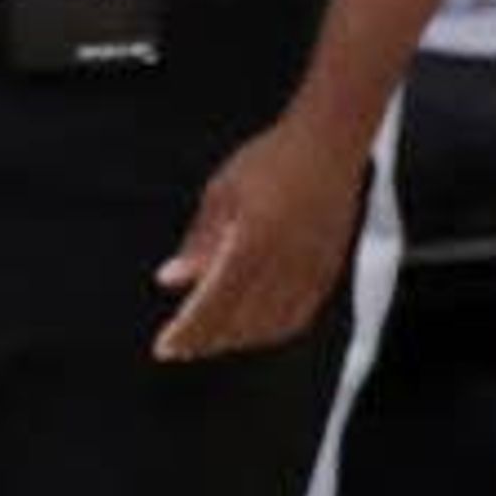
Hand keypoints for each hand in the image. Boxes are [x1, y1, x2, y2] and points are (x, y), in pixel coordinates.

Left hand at [153, 108, 363, 359]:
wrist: (328, 148)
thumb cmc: (275, 160)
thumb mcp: (222, 194)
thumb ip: (198, 243)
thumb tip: (171, 279)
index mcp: (251, 244)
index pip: (213, 304)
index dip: (189, 332)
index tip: (167, 348)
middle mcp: (282, 267)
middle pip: (240, 323)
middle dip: (208, 340)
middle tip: (184, 346)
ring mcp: (308, 275)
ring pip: (269, 328)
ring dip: (238, 339)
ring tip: (214, 339)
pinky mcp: (325, 276)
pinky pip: (297, 318)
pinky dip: (271, 331)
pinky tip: (255, 329)